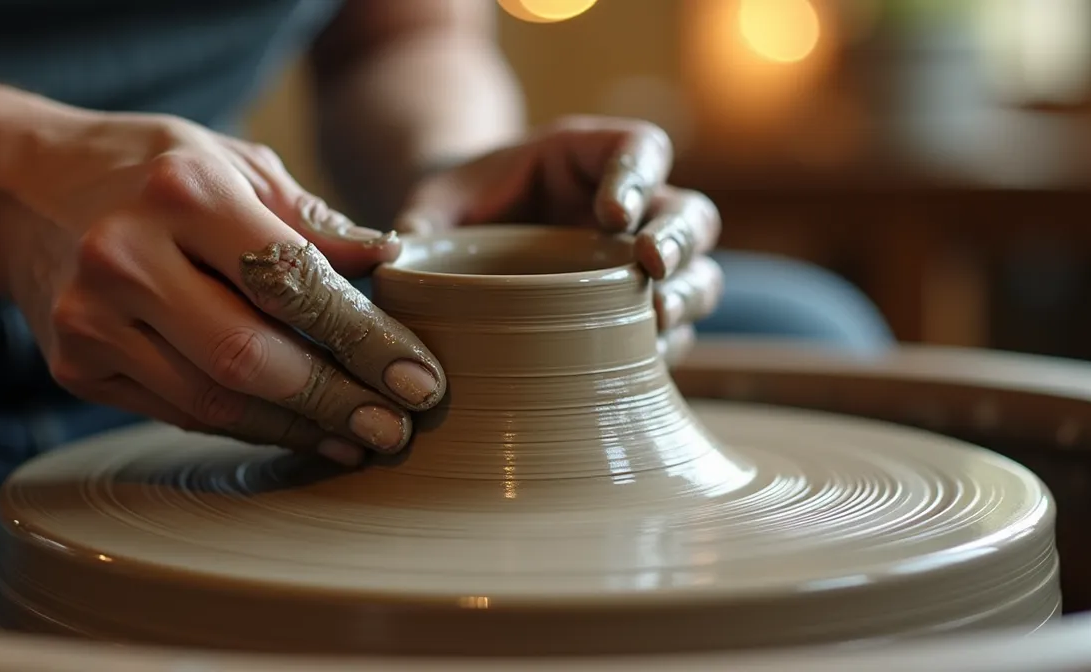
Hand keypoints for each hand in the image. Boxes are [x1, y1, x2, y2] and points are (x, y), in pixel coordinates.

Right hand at [0, 112, 444, 465]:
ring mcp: (90, 319)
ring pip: (215, 400)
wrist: (19, 188)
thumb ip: (312, 220)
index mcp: (182, 192)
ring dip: (298, 429)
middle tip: (398, 428)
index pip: (290, 282)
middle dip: (336, 401)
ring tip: (360, 438)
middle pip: (251, 356)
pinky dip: (246, 426)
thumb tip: (393, 263)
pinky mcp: (74, 366)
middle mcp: (126, 257)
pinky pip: (180, 411)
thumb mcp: (235, 164)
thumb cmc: (150, 170)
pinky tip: (297, 433)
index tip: (418, 378)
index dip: (362, 339)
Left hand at [394, 116, 721, 363]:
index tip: (613, 213)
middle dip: (678, 240)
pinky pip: (673, 334)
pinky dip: (664, 349)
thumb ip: (420, 227)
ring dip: (685, 296)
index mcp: (589, 159)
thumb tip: (392, 264)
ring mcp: (640, 268)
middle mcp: (631, 210)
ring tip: (657, 319)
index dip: (637, 177)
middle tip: (651, 265)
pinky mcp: (637, 319)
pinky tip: (639, 367)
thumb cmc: (452, 213)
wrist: (464, 250)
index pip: (638, 150)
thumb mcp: (432, 207)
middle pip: (688, 213)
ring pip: (698, 274)